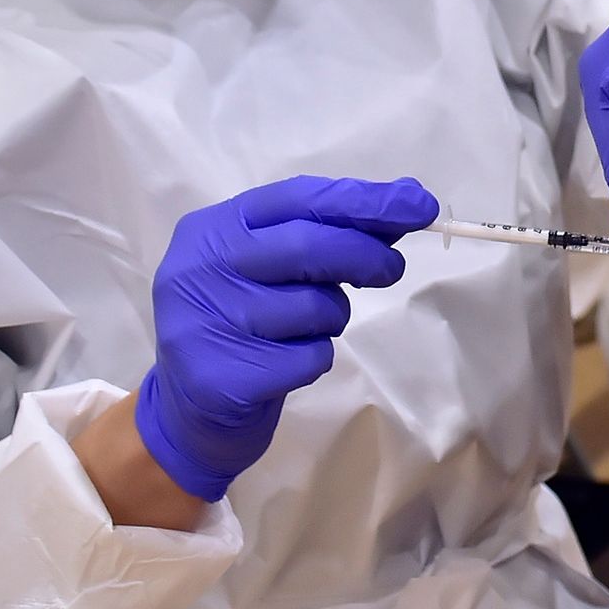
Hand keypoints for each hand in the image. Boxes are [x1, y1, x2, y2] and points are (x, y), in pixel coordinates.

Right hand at [135, 175, 438, 500]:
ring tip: (307, 328)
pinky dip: (316, 358)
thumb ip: (327, 232)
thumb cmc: (245, 324)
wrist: (191, 411)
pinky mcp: (223, 377)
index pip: (298, 198)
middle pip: (307, 246)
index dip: (363, 200)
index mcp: (212, 228)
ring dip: (334, 317)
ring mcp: (205, 323)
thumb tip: (408, 200)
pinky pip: (309, 357)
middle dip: (365, 254)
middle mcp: (199, 268)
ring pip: (313, 306)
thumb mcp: (274, 267)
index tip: (418, 204)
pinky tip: (288, 362)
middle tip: (390, 270)